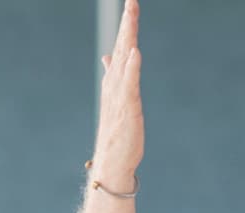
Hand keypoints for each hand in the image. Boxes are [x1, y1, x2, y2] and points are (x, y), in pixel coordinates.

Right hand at [90, 0, 142, 184]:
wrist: (112, 163)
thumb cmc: (118, 134)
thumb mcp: (118, 99)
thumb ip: (115, 75)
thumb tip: (109, 56)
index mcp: (114, 82)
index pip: (121, 47)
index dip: (127, 25)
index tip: (131, 3)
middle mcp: (114, 85)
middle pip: (122, 47)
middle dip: (127, 23)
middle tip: (132, 0)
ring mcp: (119, 96)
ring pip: (124, 60)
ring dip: (128, 37)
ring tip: (131, 16)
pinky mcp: (127, 109)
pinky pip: (130, 85)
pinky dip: (132, 67)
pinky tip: (135, 52)